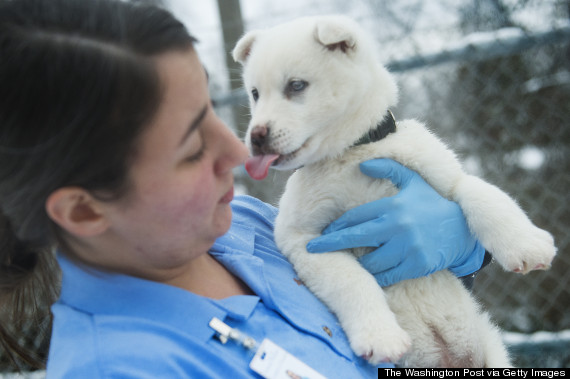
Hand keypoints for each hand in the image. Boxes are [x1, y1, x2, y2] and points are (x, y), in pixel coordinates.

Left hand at [306, 158, 485, 286]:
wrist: (464, 229)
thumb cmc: (433, 204)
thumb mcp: (413, 181)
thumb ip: (388, 168)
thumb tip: (361, 164)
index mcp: (393, 206)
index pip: (355, 218)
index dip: (336, 227)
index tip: (322, 232)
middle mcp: (398, 226)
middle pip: (355, 237)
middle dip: (330, 244)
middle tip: (312, 249)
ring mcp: (407, 247)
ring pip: (370, 261)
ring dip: (356, 263)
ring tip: (345, 262)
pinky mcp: (416, 265)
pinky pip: (387, 275)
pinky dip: (376, 275)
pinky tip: (367, 273)